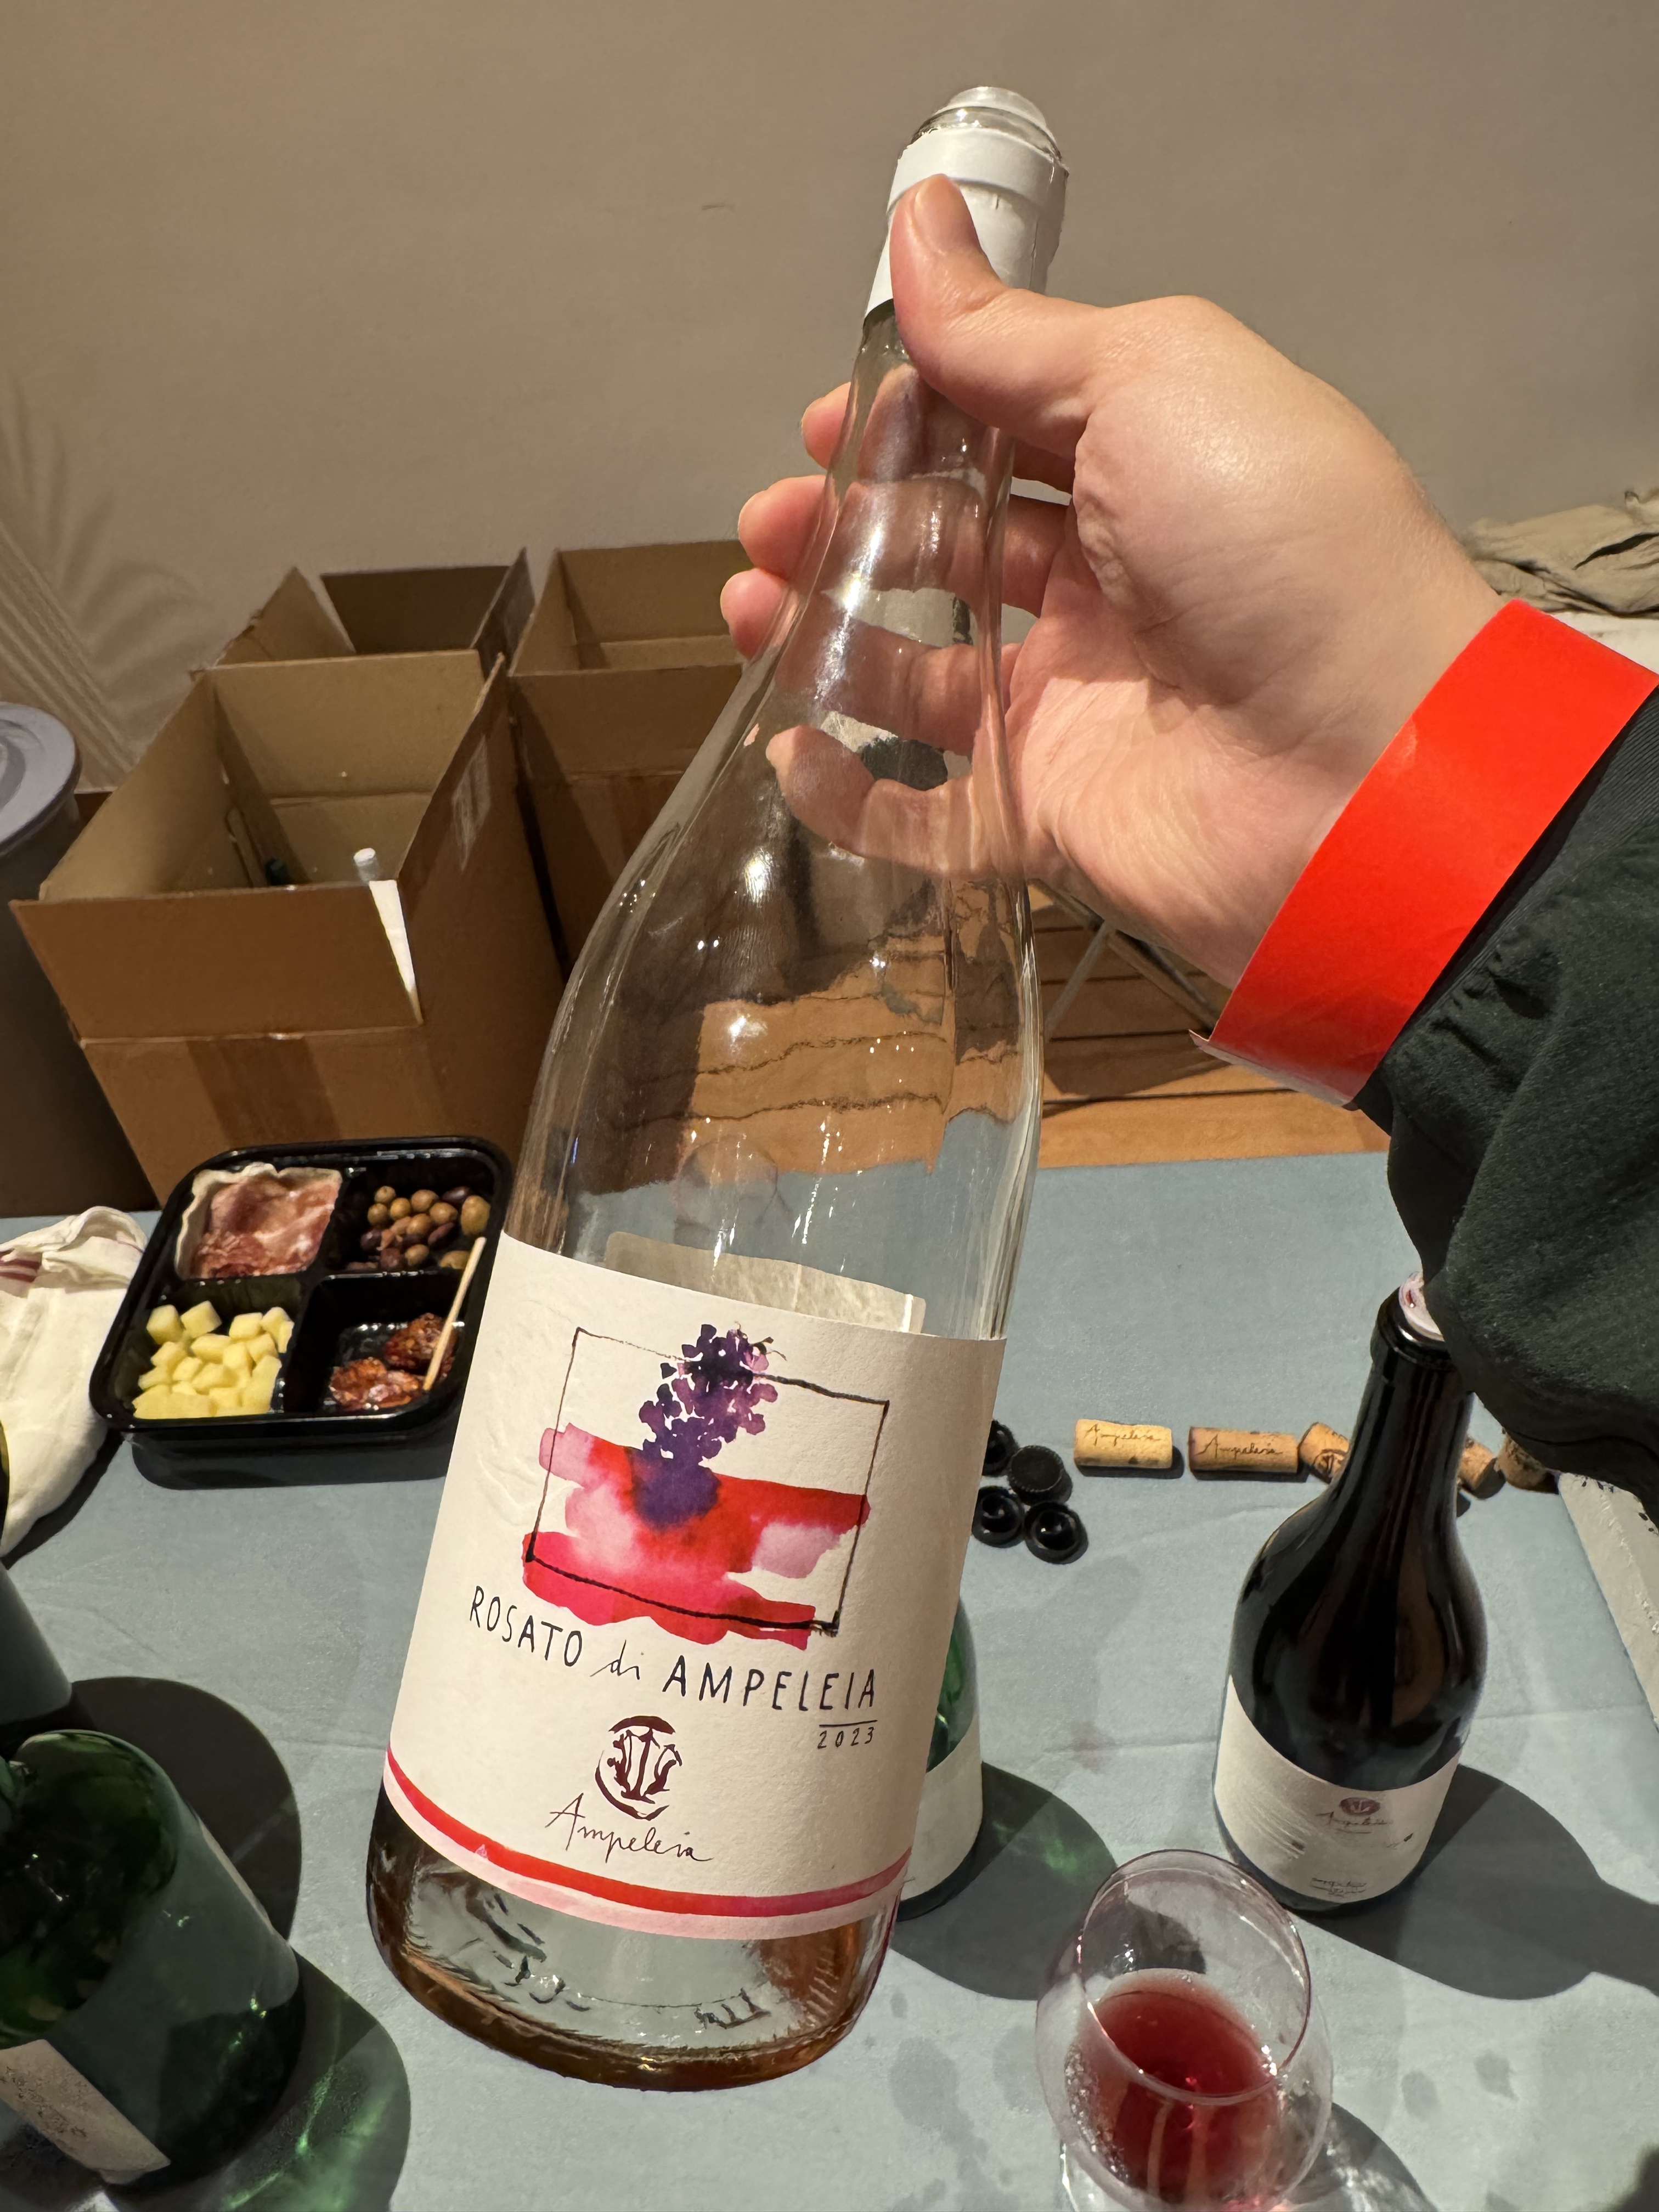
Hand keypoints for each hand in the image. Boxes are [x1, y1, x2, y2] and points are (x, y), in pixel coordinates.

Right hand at [724, 176, 1498, 983]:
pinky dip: (848, 796)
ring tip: (752, 611)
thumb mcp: (1154, 380)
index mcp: (1141, 474)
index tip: (824, 424)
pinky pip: (925, 817)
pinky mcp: (1045, 824)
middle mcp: (1104, 594)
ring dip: (823, 638)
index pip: (995, 437)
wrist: (1359, 770)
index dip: (904, 423)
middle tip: (771, 526)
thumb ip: (1017, 333)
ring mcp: (1070, 715)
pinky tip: (789, 752)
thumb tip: (917, 226)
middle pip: (943, 552)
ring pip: (917, 678)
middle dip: (844, 528)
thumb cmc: (1273, 546)